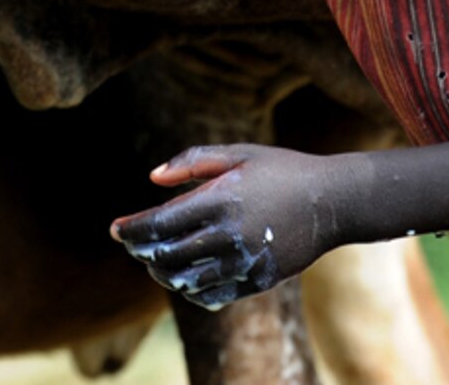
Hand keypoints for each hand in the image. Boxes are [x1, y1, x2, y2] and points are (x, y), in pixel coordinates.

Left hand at [109, 144, 346, 310]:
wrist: (333, 202)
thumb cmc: (282, 170)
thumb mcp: (239, 153)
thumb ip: (193, 162)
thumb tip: (152, 178)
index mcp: (221, 199)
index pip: (159, 224)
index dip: (131, 229)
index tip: (115, 228)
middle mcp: (229, 234)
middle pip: (165, 256)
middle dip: (142, 252)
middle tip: (134, 244)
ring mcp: (243, 261)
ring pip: (184, 280)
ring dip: (162, 273)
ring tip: (156, 260)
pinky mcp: (256, 280)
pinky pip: (211, 295)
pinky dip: (190, 289)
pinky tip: (185, 276)